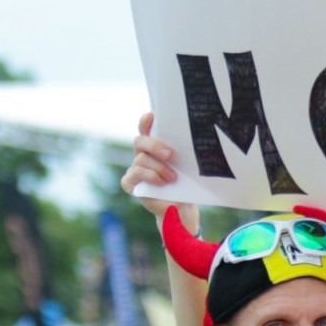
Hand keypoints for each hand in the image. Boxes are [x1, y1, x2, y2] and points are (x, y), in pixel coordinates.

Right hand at [119, 112, 198, 231]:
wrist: (181, 209)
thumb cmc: (186, 185)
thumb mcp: (187, 166)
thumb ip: (183, 152)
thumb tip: (196, 138)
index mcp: (154, 148)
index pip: (146, 129)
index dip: (146, 122)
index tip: (152, 116)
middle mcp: (142, 155)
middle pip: (140, 141)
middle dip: (154, 145)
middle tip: (170, 155)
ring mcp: (134, 169)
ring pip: (141, 159)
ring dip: (159, 167)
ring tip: (173, 177)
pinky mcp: (130, 183)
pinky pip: (135, 173)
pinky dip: (151, 176)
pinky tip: (162, 183)